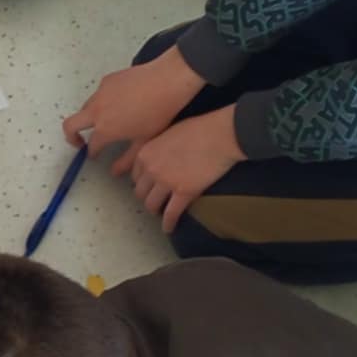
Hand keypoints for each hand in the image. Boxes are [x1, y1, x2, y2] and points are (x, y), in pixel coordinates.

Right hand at [62, 46, 206, 175]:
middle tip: (79, 142)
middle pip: (69, 125)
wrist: (167, 81)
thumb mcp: (143, 142)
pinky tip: (120, 103)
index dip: (91, 153)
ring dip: (88, 118)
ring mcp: (100, 93)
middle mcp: (96, 111)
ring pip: (84, 108)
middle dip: (71, 136)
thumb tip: (115, 172)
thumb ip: (126, 160)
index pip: (91, 146)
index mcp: (105, 129)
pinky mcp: (107, 80)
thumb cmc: (158, 113)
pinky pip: (98, 94)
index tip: (95, 155)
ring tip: (106, 121)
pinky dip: (102, 102)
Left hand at [129, 106, 243, 230]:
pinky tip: (168, 228)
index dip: (142, 183)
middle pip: (140, 192)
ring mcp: (166, 181)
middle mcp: (151, 168)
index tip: (148, 187)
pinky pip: (170, 214)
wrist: (221, 134)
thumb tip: (159, 156)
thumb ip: (158, 147)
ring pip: (152, 205)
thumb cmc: (200, 128)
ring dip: (155, 210)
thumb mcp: (169, 132)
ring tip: (161, 214)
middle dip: (147, 197)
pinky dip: (168, 223)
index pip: (135, 176)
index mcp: (145, 152)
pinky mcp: (183, 192)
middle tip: (155, 201)